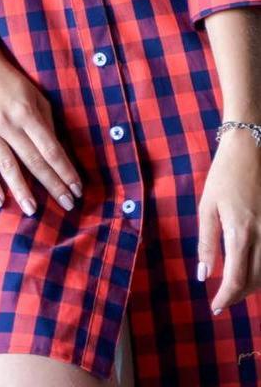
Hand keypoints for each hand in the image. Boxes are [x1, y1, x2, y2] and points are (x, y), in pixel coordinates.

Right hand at [0, 42, 82, 214]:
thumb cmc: (9, 80)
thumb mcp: (34, 94)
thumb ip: (46, 121)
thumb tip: (57, 151)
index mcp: (26, 112)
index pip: (51, 149)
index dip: (65, 171)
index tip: (77, 188)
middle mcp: (7, 123)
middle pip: (33, 161)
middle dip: (52, 184)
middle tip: (67, 205)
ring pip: (8, 166)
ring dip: (22, 191)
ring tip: (33, 210)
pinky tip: (0, 200)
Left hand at [197, 128, 260, 313]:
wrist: (250, 151)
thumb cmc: (223, 177)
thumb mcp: (206, 207)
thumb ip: (205, 243)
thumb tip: (202, 275)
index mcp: (240, 233)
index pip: (235, 279)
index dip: (226, 298)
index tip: (215, 307)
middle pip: (255, 282)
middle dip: (238, 296)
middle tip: (222, 300)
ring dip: (252, 286)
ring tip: (234, 289)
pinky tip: (251, 271)